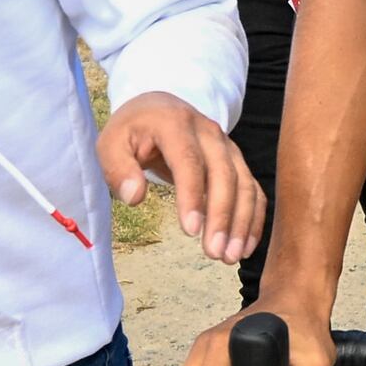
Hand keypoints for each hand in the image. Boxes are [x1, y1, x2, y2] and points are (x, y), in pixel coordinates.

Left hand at [100, 89, 260, 262]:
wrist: (159, 108)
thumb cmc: (133, 131)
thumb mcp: (112, 143)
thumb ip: (118, 168)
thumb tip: (134, 197)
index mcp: (175, 123)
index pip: (189, 160)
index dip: (192, 196)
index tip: (190, 230)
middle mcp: (208, 132)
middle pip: (224, 174)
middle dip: (222, 216)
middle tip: (215, 252)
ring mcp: (227, 147)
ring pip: (244, 184)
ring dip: (241, 222)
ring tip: (230, 257)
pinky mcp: (236, 162)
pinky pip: (253, 190)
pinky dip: (253, 219)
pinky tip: (244, 247)